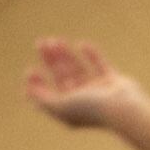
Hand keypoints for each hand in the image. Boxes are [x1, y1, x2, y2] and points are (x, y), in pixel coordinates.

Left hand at [24, 36, 140, 128]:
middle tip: (41, 42)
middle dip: (51, 61)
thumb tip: (26, 92)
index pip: (49, 95)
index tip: (30, 70)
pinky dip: (91, 55)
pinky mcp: (112, 81)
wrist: (122, 108)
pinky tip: (82, 44)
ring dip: (66, 54)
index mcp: (68, 110)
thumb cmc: (91, 109)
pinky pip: (99, 64)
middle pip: (62, 77)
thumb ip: (43, 100)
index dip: (38, 84)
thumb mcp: (61, 106)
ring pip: (78, 69)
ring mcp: (98, 91)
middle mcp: (82, 101)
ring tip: (56, 40)